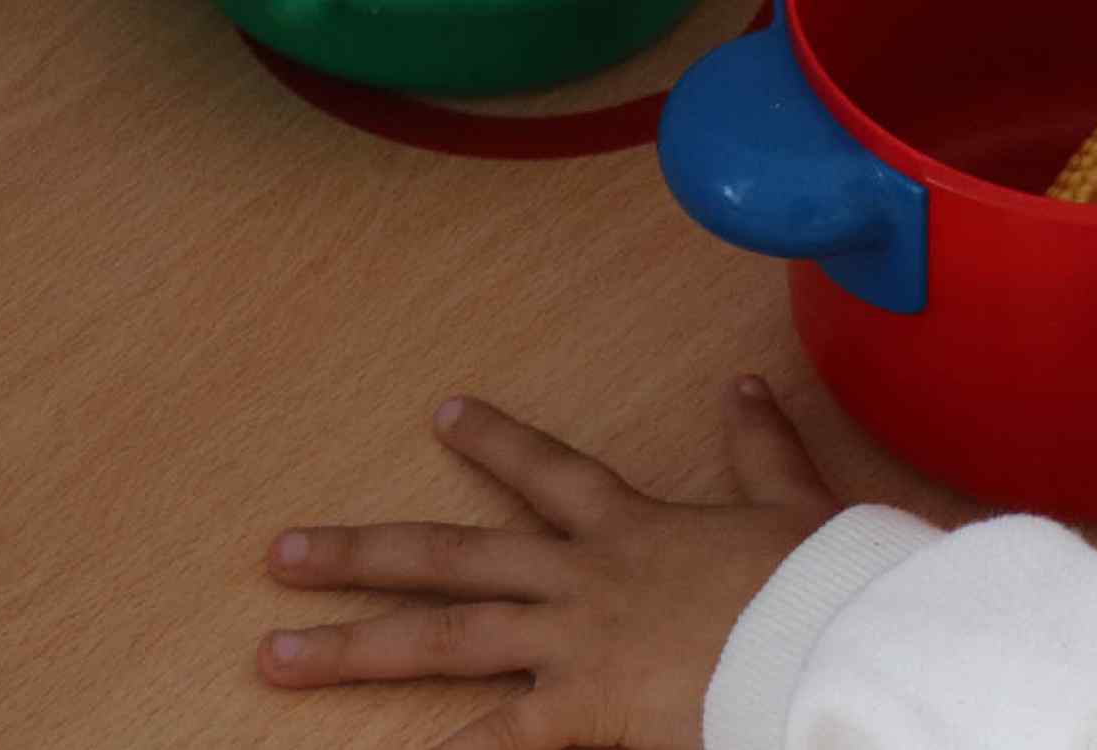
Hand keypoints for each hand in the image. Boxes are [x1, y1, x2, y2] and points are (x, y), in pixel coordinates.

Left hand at [257, 376, 840, 749]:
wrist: (823, 638)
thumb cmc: (815, 579)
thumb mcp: (793, 502)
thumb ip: (761, 445)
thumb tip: (745, 382)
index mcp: (631, 526)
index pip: (548, 472)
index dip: (493, 443)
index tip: (440, 414)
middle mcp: (581, 577)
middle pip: (452, 558)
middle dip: (363, 553)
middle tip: (282, 553)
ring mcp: (570, 644)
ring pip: (441, 640)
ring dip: (354, 647)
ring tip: (274, 656)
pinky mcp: (580, 709)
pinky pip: (495, 743)